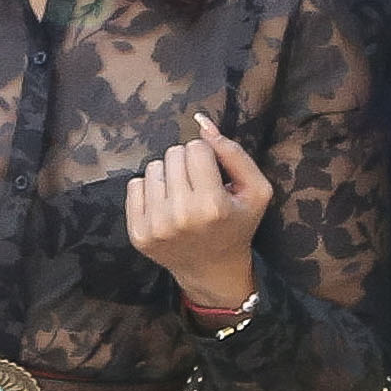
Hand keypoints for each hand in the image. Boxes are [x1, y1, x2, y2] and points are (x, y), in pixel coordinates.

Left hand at [125, 111, 270, 316]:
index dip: (207, 157)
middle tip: (198, 187)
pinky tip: (166, 207)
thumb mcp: (256, 190)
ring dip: (168, 177)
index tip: (213, 177)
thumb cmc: (237, 224)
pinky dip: (150, 190)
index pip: (196, 148)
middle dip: (186, 164)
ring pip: (153, 168)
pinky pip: (134, 185)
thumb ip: (234, 152)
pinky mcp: (137, 234)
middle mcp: (180, 216)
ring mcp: (155, 227)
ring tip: (182, 197)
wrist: (212, 269)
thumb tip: (201, 122)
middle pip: (172, 154)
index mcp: (212, 206)